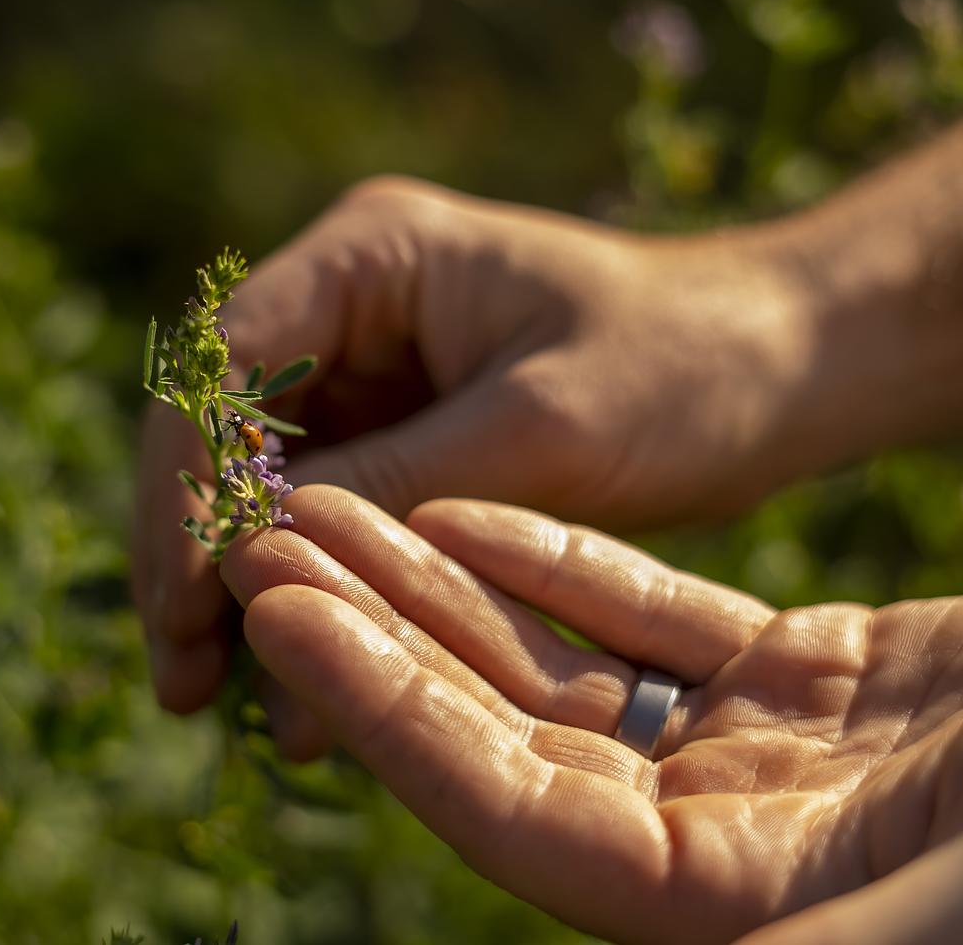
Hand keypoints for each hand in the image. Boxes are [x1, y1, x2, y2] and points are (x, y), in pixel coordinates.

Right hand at [134, 176, 811, 731]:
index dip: (187, 480)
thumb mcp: (539, 426)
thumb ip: (391, 482)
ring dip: (245, 589)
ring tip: (213, 704)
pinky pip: (331, 525)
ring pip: (267, 490)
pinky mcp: (407, 440)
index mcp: (371, 258)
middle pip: (224, 431)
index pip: (226, 363)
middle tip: (179, 678)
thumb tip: (242, 555)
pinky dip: (316, 598)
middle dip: (197, 552)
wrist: (783, 370)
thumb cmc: (686, 363)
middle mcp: (352, 309)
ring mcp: (375, 377)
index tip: (184, 596)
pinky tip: (300, 695)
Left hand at [221, 485, 962, 943]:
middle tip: (262, 537)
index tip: (277, 611)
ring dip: (440, 583)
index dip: (379, 705)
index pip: (497, 802)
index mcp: (717, 910)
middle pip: (496, 726)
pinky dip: (561, 560)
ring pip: (554, 662)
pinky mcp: (807, 679)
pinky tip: (466, 507)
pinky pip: (651, 614)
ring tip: (334, 501)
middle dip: (375, 632)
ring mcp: (752, 756)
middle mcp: (712, 840)